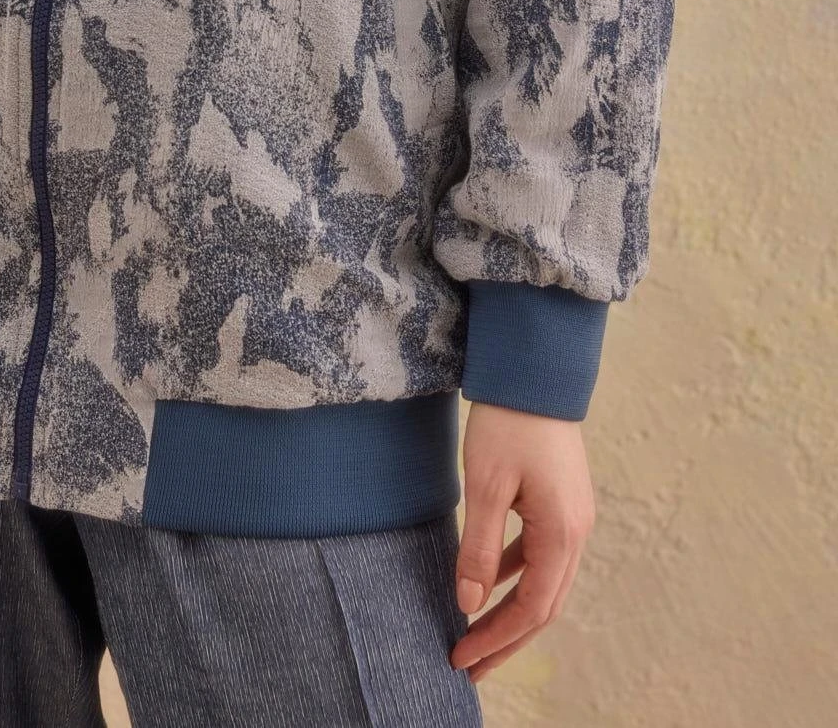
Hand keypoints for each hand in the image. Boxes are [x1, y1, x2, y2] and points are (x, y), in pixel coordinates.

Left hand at [449, 400, 595, 683]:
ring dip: (512, 612)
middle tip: (468, 665)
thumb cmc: (509, 423)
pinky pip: (541, 555)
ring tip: (476, 635)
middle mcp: (577, 533)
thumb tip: (469, 602)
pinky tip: (489, 581)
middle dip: (506, 640)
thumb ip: (479, 547)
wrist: (535, 373)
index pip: (531, 608)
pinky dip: (516, 576)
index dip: (497, 639)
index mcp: (562, 533)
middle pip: (544, 606)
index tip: (461, 657)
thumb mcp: (486, 485)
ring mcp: (574, 518)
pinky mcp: (563, 503)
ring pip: (545, 583)